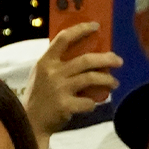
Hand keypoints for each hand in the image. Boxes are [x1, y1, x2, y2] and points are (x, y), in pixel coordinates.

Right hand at [23, 22, 121, 138]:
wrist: (30, 123)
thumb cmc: (38, 96)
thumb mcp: (41, 75)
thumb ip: (57, 63)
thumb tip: (85, 52)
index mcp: (45, 62)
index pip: (63, 38)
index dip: (81, 29)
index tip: (96, 26)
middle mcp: (52, 72)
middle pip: (86, 60)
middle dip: (107, 58)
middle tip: (118, 61)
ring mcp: (59, 89)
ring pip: (91, 78)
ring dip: (107, 80)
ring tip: (114, 83)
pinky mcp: (65, 105)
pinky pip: (88, 101)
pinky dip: (93, 103)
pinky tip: (93, 104)